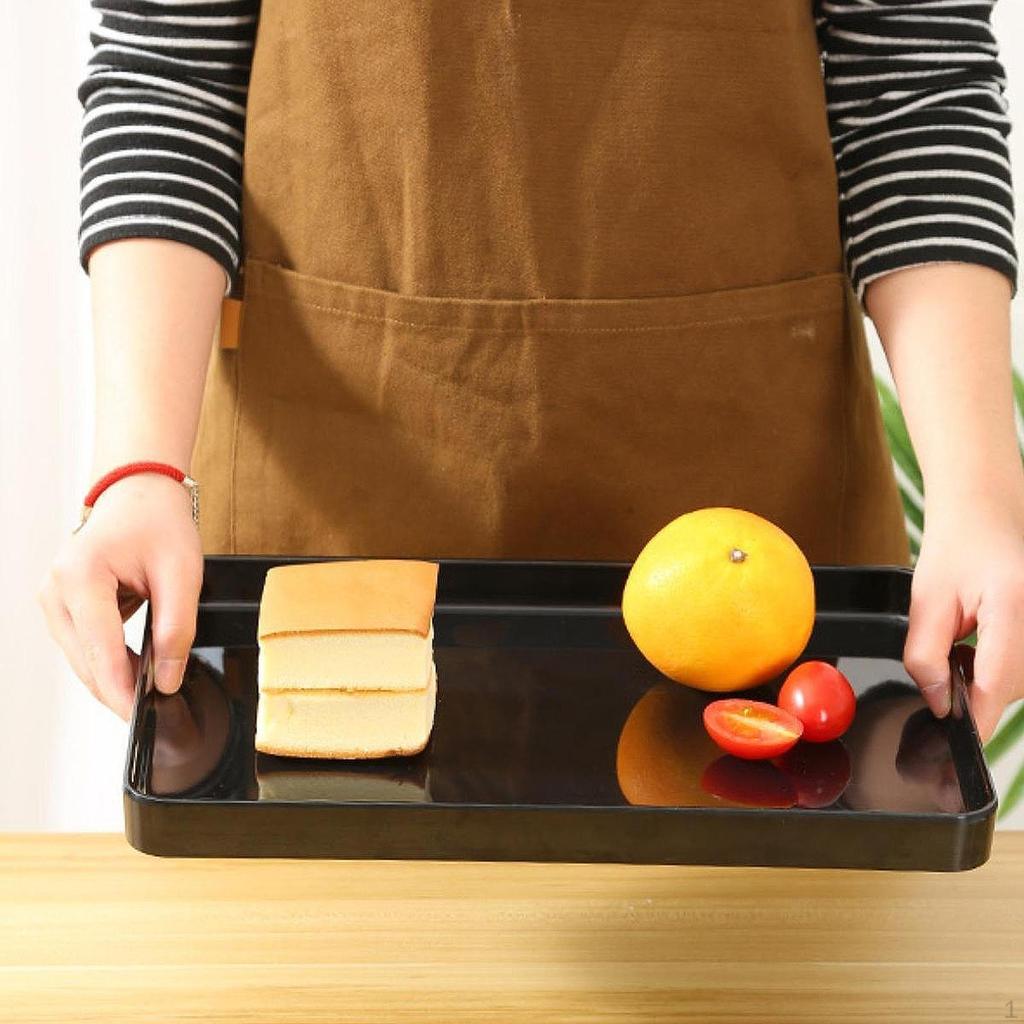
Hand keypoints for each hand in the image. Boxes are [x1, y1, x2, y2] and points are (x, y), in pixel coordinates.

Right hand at [37, 473, 202, 720]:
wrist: (139, 494)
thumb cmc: (158, 522)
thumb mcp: (182, 573)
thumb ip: (176, 628)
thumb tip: (169, 679)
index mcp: (81, 576)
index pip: (100, 649)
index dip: (121, 688)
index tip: (140, 715)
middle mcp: (55, 590)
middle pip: (85, 660)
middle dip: (117, 690)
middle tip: (153, 712)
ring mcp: (52, 599)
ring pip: (81, 659)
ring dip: (113, 677)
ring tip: (150, 689)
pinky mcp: (60, 606)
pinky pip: (84, 646)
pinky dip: (109, 660)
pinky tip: (137, 668)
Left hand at [904, 496, 1023, 740]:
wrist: (987, 515)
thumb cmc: (957, 549)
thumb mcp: (926, 601)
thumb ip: (924, 656)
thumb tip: (939, 704)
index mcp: (1013, 605)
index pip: (998, 681)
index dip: (977, 717)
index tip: (958, 740)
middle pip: (1011, 687)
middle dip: (975, 689)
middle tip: (950, 655)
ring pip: (1020, 682)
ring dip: (990, 678)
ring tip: (968, 641)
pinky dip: (1003, 667)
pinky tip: (986, 643)